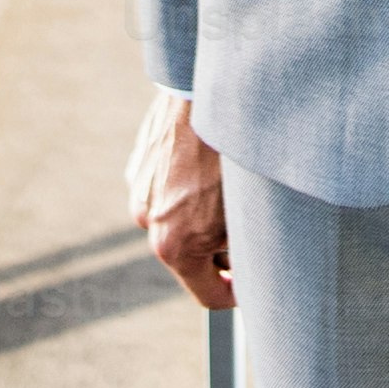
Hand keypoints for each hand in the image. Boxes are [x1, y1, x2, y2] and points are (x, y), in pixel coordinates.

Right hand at [128, 88, 232, 310]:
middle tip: (247, 223)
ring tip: (228, 180)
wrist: (208, 91)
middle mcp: (147, 221)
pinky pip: (168, 186)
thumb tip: (247, 271)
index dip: (236, 295)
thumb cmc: (237, 154)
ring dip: (200, 211)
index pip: (208, 296)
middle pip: (190, 256)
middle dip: (219, 247)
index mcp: (174, 245)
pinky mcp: (139, 161)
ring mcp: (139, 188)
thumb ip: (242, 253)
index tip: (250, 286)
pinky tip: (209, 160)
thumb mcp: (249, 216)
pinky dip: (186, 182)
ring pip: (177, 217)